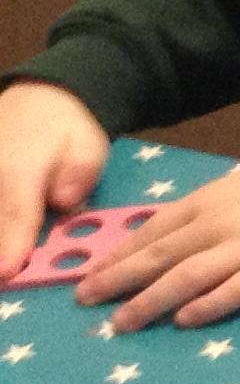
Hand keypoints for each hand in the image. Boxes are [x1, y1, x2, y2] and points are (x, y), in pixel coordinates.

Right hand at [0, 82, 109, 277]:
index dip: (11, 246)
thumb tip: (63, 201)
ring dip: (1, 240)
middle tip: (8, 281)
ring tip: (9, 274)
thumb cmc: (65, 130)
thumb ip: (78, 174)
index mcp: (18, 169)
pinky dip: (1, 230)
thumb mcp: (86, 144)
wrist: (31, 102)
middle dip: (0, 251)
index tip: (6, 274)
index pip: (16, 214)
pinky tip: (8, 257)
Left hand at [74, 144, 239, 329]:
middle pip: (159, 256)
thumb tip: (160, 235)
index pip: (150, 231)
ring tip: (122, 323)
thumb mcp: (236, 188)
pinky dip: (208, 304)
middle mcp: (219, 224)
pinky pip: (238, 288)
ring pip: (188, 275)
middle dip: (117, 281)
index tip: (86, 276)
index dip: (115, 256)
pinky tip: (185, 319)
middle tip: (85, 302)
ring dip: (150, 300)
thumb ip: (201, 212)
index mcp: (207, 202)